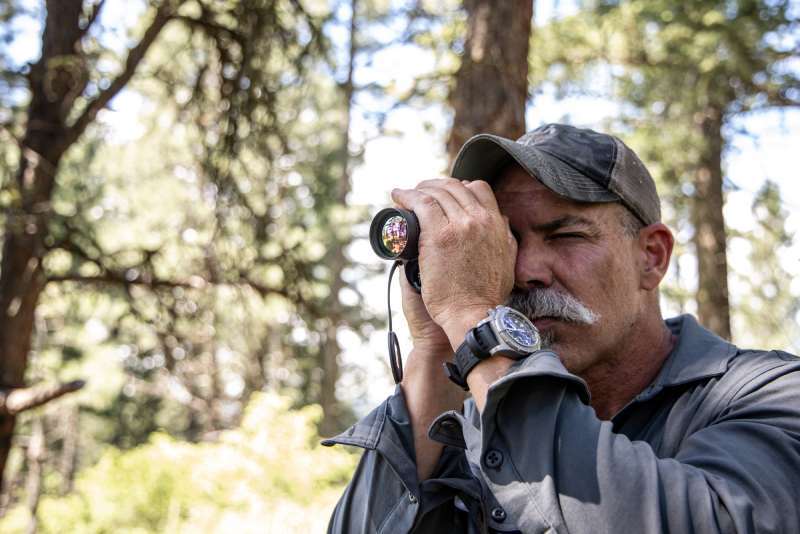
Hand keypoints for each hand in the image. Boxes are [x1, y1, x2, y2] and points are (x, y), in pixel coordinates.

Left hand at [391, 178, 516, 345]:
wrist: (472, 315)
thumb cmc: (484, 296)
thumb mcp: (506, 261)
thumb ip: (503, 239)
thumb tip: (499, 224)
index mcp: (496, 224)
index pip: (478, 189)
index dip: (459, 187)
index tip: (444, 194)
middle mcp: (480, 220)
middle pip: (454, 187)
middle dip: (435, 185)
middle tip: (420, 192)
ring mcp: (460, 226)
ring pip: (436, 193)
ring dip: (418, 189)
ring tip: (406, 194)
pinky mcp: (438, 235)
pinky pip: (421, 204)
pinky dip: (407, 196)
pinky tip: (398, 196)